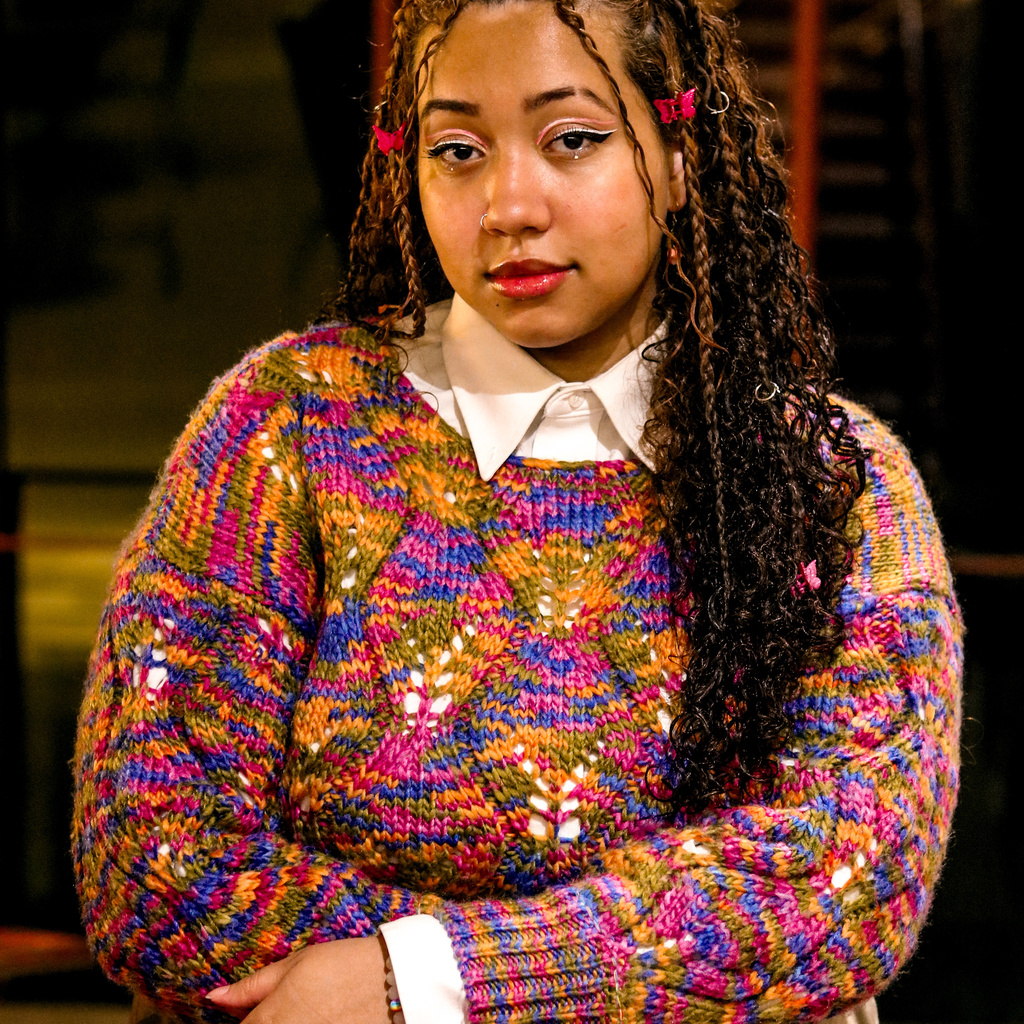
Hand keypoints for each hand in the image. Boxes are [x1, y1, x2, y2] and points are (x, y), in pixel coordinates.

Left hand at [206, 936, 389, 1023]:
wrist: (394, 982)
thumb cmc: (344, 965)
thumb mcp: (296, 964)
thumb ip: (251, 986)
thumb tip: (213, 997)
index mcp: (268, 1021)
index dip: (245, 1019)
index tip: (261, 1008)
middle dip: (266, 1020)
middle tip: (296, 1005)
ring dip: (289, 1023)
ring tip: (312, 1011)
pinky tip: (323, 1019)